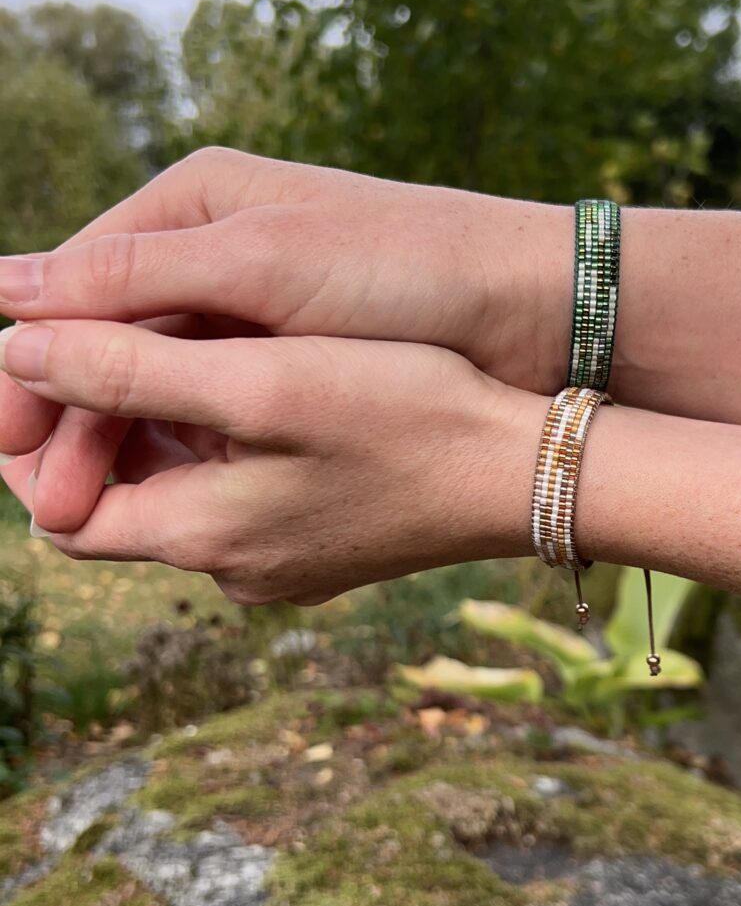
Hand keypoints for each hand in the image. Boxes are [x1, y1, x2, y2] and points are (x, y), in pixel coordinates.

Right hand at [0, 147, 569, 527]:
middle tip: (55, 506)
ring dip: (126, 445)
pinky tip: (173, 492)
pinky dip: (187, 447)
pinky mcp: (295, 362)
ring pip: (158, 385)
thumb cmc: (404, 267)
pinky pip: (213, 410)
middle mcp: (214, 256)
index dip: (33, 365)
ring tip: (100, 517)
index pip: (73, 285)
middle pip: (109, 342)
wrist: (530, 308)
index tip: (5, 443)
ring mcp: (256, 313)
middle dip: (77, 419)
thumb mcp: (261, 265)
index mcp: (192, 205)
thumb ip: (133, 281)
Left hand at [0, 320, 541, 602]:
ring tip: (186, 340)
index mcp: (204, 540)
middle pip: (122, 498)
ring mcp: (286, 561)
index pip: (58, 512)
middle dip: (101, 420)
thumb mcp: (263, 382)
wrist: (525, 470)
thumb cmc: (406, 419)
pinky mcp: (328, 541)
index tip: (38, 364)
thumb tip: (19, 347)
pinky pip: (244, 492)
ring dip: (169, 420)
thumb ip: (132, 369)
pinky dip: (228, 437)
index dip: (29, 441)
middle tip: (109, 337)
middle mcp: (235, 568)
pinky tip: (261, 380)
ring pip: (186, 489)